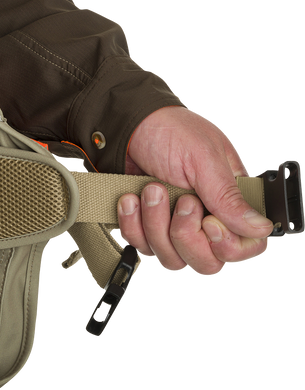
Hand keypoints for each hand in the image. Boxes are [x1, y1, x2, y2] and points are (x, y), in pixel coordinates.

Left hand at [117, 106, 271, 276]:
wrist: (128, 126)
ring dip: (156, 225)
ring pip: (172, 260)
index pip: (246, 247)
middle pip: (207, 263)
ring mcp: (175, 227)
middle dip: (186, 235)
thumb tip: (261, 227)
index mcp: (231, 201)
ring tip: (150, 190)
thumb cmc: (171, 132)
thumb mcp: (204, 158)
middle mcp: (205, 219)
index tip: (208, 222)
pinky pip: (142, 248)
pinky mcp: (148, 229)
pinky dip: (133, 225)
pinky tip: (131, 199)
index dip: (228, 245)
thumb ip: (229, 196)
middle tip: (181, 201)